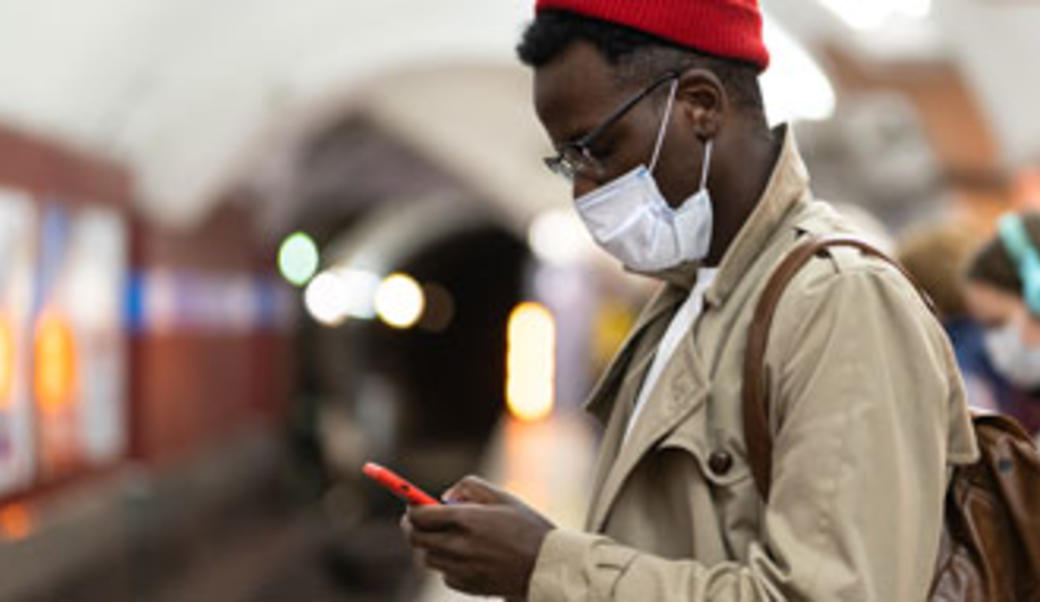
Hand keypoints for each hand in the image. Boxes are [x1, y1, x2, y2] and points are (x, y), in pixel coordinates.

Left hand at [402, 476, 554, 597]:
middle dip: (411, 527)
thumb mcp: (503, 496)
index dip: (411, 508)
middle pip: (415, 539)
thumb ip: (470, 487)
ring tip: (448, 536)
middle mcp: (459, 546)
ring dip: (429, 545)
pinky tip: (465, 556)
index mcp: (467, 520)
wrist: (548, 567)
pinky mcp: (467, 586)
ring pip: (427, 558)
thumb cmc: (528, 528)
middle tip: (417, 520)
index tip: (411, 504)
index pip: (419, 515)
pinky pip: (444, 574)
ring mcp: (461, 569)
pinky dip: (447, 564)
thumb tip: (444, 497)